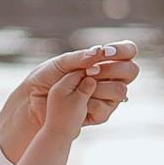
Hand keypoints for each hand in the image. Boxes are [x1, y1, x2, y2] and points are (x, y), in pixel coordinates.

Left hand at [0, 41, 138, 161]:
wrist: (32, 102)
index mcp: (104, 60)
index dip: (123, 50)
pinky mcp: (100, 114)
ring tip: (82, 85)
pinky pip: (107, 108)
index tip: (106, 52)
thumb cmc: (46, 78)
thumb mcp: (61, 63)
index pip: (129, 52)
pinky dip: (91, 102)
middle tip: (91, 71)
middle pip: (131, 71)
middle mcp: (110, 77)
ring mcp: (107, 96)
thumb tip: (100, 51)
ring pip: (121, 91)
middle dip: (113, 69)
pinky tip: (79, 101)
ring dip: (101, 86)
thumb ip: (81, 58)